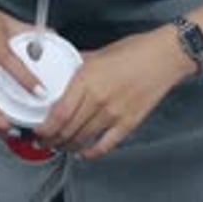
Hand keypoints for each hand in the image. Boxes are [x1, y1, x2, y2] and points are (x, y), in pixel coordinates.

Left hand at [35, 25, 194, 158]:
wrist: (164, 56)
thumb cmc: (135, 49)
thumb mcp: (100, 52)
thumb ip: (79, 63)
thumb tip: (64, 67)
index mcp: (87, 78)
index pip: (59, 112)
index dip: (45, 127)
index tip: (38, 130)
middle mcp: (98, 98)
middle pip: (68, 129)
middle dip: (52, 139)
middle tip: (45, 141)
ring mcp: (114, 113)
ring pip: (84, 138)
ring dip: (68, 146)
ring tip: (60, 146)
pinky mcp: (129, 122)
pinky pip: (106, 144)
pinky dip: (92, 151)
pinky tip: (85, 152)